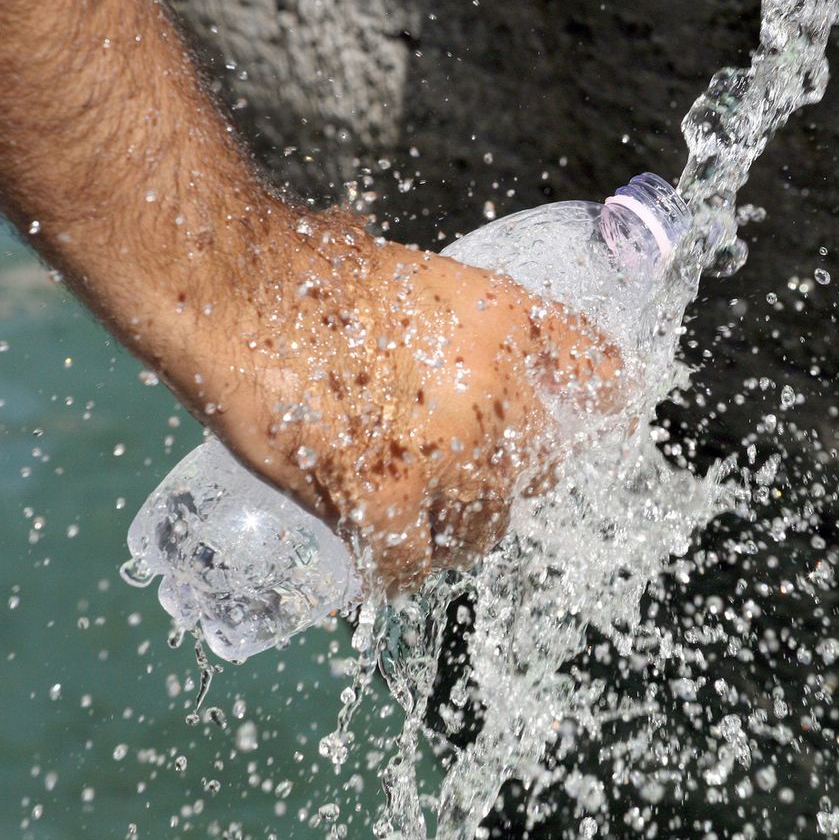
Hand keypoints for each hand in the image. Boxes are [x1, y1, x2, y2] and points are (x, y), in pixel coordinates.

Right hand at [201, 212, 620, 592]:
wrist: (232, 291)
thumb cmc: (301, 270)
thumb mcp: (409, 274)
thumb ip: (450, 317)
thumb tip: (444, 334)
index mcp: (508, 322)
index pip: (604, 377)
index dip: (606, 412)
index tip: (598, 431)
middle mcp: (493, 391)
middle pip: (542, 472)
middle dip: (505, 481)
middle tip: (461, 477)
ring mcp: (443, 454)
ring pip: (482, 530)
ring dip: (452, 533)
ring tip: (414, 519)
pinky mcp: (383, 503)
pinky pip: (410, 565)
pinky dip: (393, 569)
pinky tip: (377, 557)